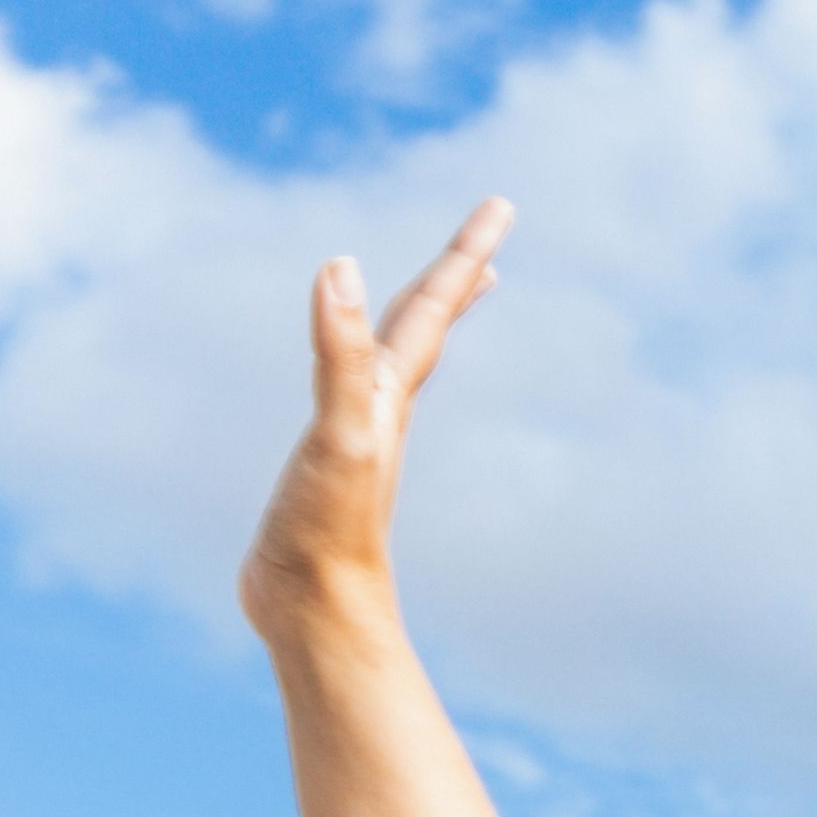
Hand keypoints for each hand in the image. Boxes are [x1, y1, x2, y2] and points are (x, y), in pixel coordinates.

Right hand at [241, 198, 511, 652]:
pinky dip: (360, 374)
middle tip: (489, 233)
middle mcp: (384, 410)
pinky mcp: (329, 468)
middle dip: (455, 275)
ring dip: (420, 325)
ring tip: (441, 299)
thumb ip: (341, 352)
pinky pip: (351, 399)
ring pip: (396, 364)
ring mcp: (358, 438)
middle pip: (426, 326)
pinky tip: (360, 385)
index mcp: (389, 392)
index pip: (433, 305)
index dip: (465, 251)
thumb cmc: (329, 527)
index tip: (501, 204)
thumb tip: (340, 267)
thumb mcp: (337, 430)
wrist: (315, 612)